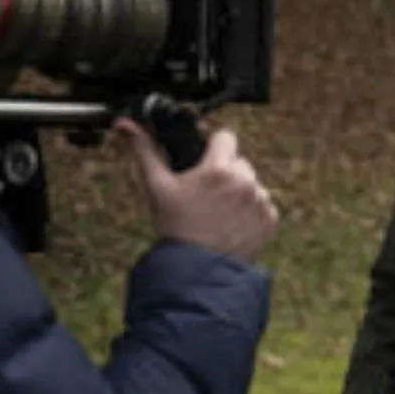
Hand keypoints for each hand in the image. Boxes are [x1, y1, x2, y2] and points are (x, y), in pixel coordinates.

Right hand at [115, 117, 278, 262]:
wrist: (197, 269)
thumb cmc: (175, 226)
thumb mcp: (157, 186)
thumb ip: (144, 151)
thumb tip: (124, 124)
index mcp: (219, 168)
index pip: (225, 137)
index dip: (213, 146)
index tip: (204, 160)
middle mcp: (245, 181)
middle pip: (239, 162)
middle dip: (225, 172)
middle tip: (206, 194)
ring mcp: (260, 201)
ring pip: (252, 185)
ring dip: (239, 193)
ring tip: (218, 213)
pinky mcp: (270, 220)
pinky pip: (263, 206)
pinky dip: (251, 212)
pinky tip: (232, 224)